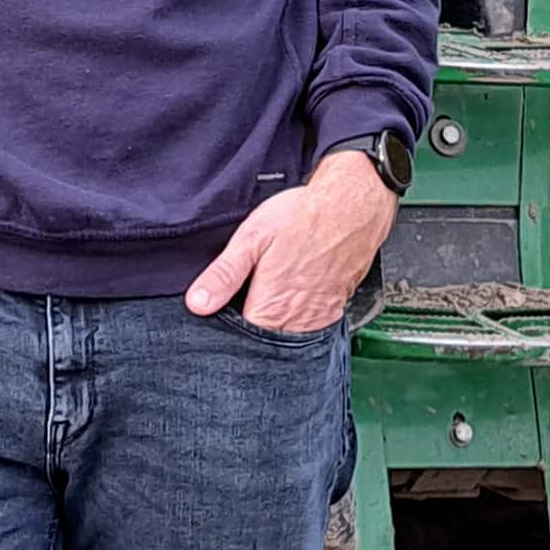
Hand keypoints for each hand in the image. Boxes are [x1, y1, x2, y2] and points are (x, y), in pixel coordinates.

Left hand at [185, 144, 400, 334]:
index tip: (218, 313)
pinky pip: (308, 328)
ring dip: (273, 326)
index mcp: (270, 308)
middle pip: (263, 342)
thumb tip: (197, 304)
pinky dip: (295, 320)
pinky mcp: (332, 310)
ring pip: (286, 337)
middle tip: (244, 300)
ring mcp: (317, 318)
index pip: (239, 340)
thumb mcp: (252, 239)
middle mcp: (296, 320)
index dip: (225, 328)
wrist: (352, 206)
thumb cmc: (303, 218)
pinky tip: (289, 299)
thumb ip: (224, 275)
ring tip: (266, 298)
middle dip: (249, 330)